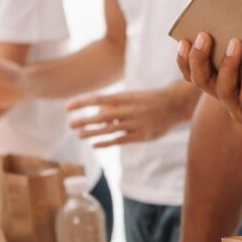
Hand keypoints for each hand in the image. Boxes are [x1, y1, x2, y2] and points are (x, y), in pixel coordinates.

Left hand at [66, 83, 199, 147]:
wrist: (174, 105)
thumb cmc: (149, 100)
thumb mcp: (132, 96)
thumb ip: (116, 104)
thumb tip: (98, 111)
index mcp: (125, 97)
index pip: (98, 99)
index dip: (82, 103)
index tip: (67, 107)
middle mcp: (128, 110)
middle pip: (101, 116)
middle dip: (84, 120)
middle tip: (69, 124)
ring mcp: (135, 123)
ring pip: (109, 129)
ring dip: (92, 133)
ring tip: (79, 135)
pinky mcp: (141, 135)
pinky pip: (120, 140)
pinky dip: (106, 142)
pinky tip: (94, 144)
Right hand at [177, 33, 241, 138]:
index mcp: (224, 85)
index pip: (195, 76)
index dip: (185, 61)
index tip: (184, 39)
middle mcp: (228, 100)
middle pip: (203, 82)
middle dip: (199, 59)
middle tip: (204, 35)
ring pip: (224, 90)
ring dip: (227, 65)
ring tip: (236, 43)